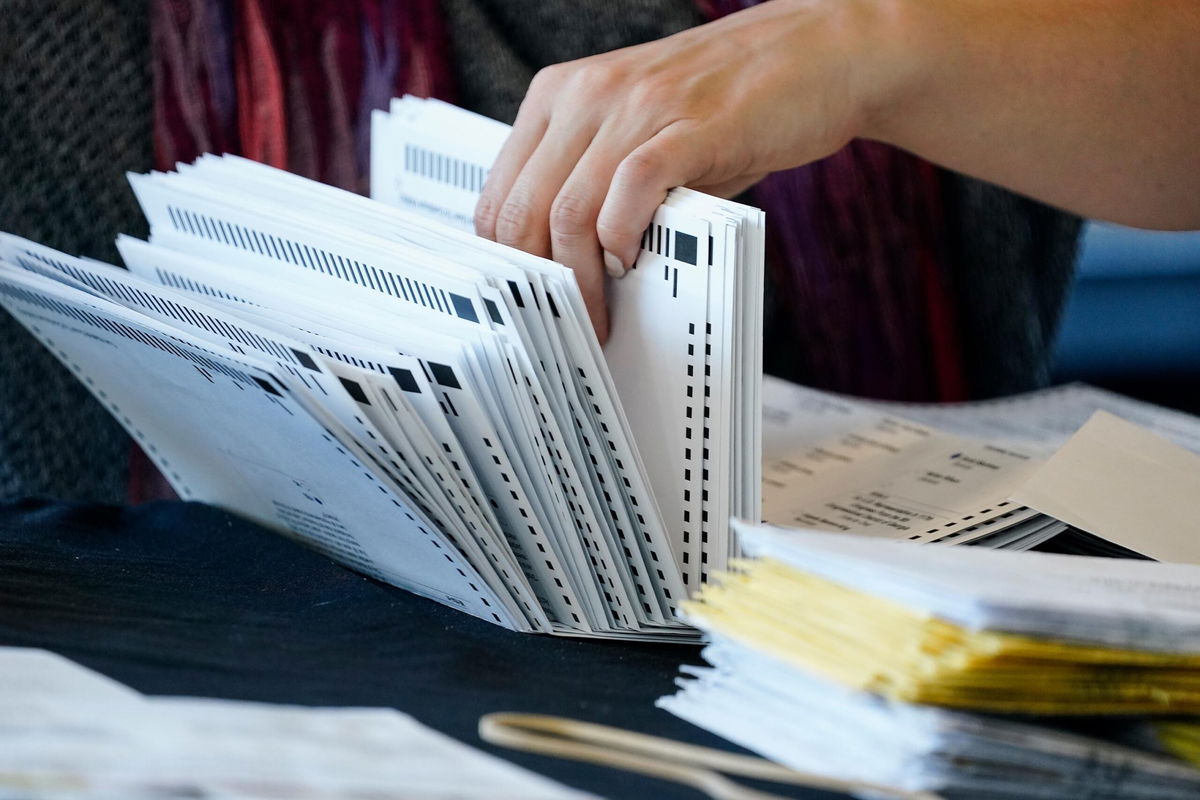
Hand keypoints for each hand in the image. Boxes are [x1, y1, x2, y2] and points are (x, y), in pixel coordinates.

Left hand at [474, 0, 902, 341]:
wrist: (817, 52)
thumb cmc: (729, 107)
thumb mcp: (641, 138)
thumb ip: (597, 188)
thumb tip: (567, 270)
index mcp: (561, 95)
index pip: (501, 193)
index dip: (504, 261)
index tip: (523, 304)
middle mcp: (588, 94)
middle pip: (525, 208)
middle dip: (539, 284)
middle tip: (561, 327)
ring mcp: (638, 106)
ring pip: (570, 209)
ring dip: (580, 279)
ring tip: (598, 315)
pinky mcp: (692, 124)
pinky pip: (632, 189)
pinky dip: (623, 237)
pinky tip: (631, 262)